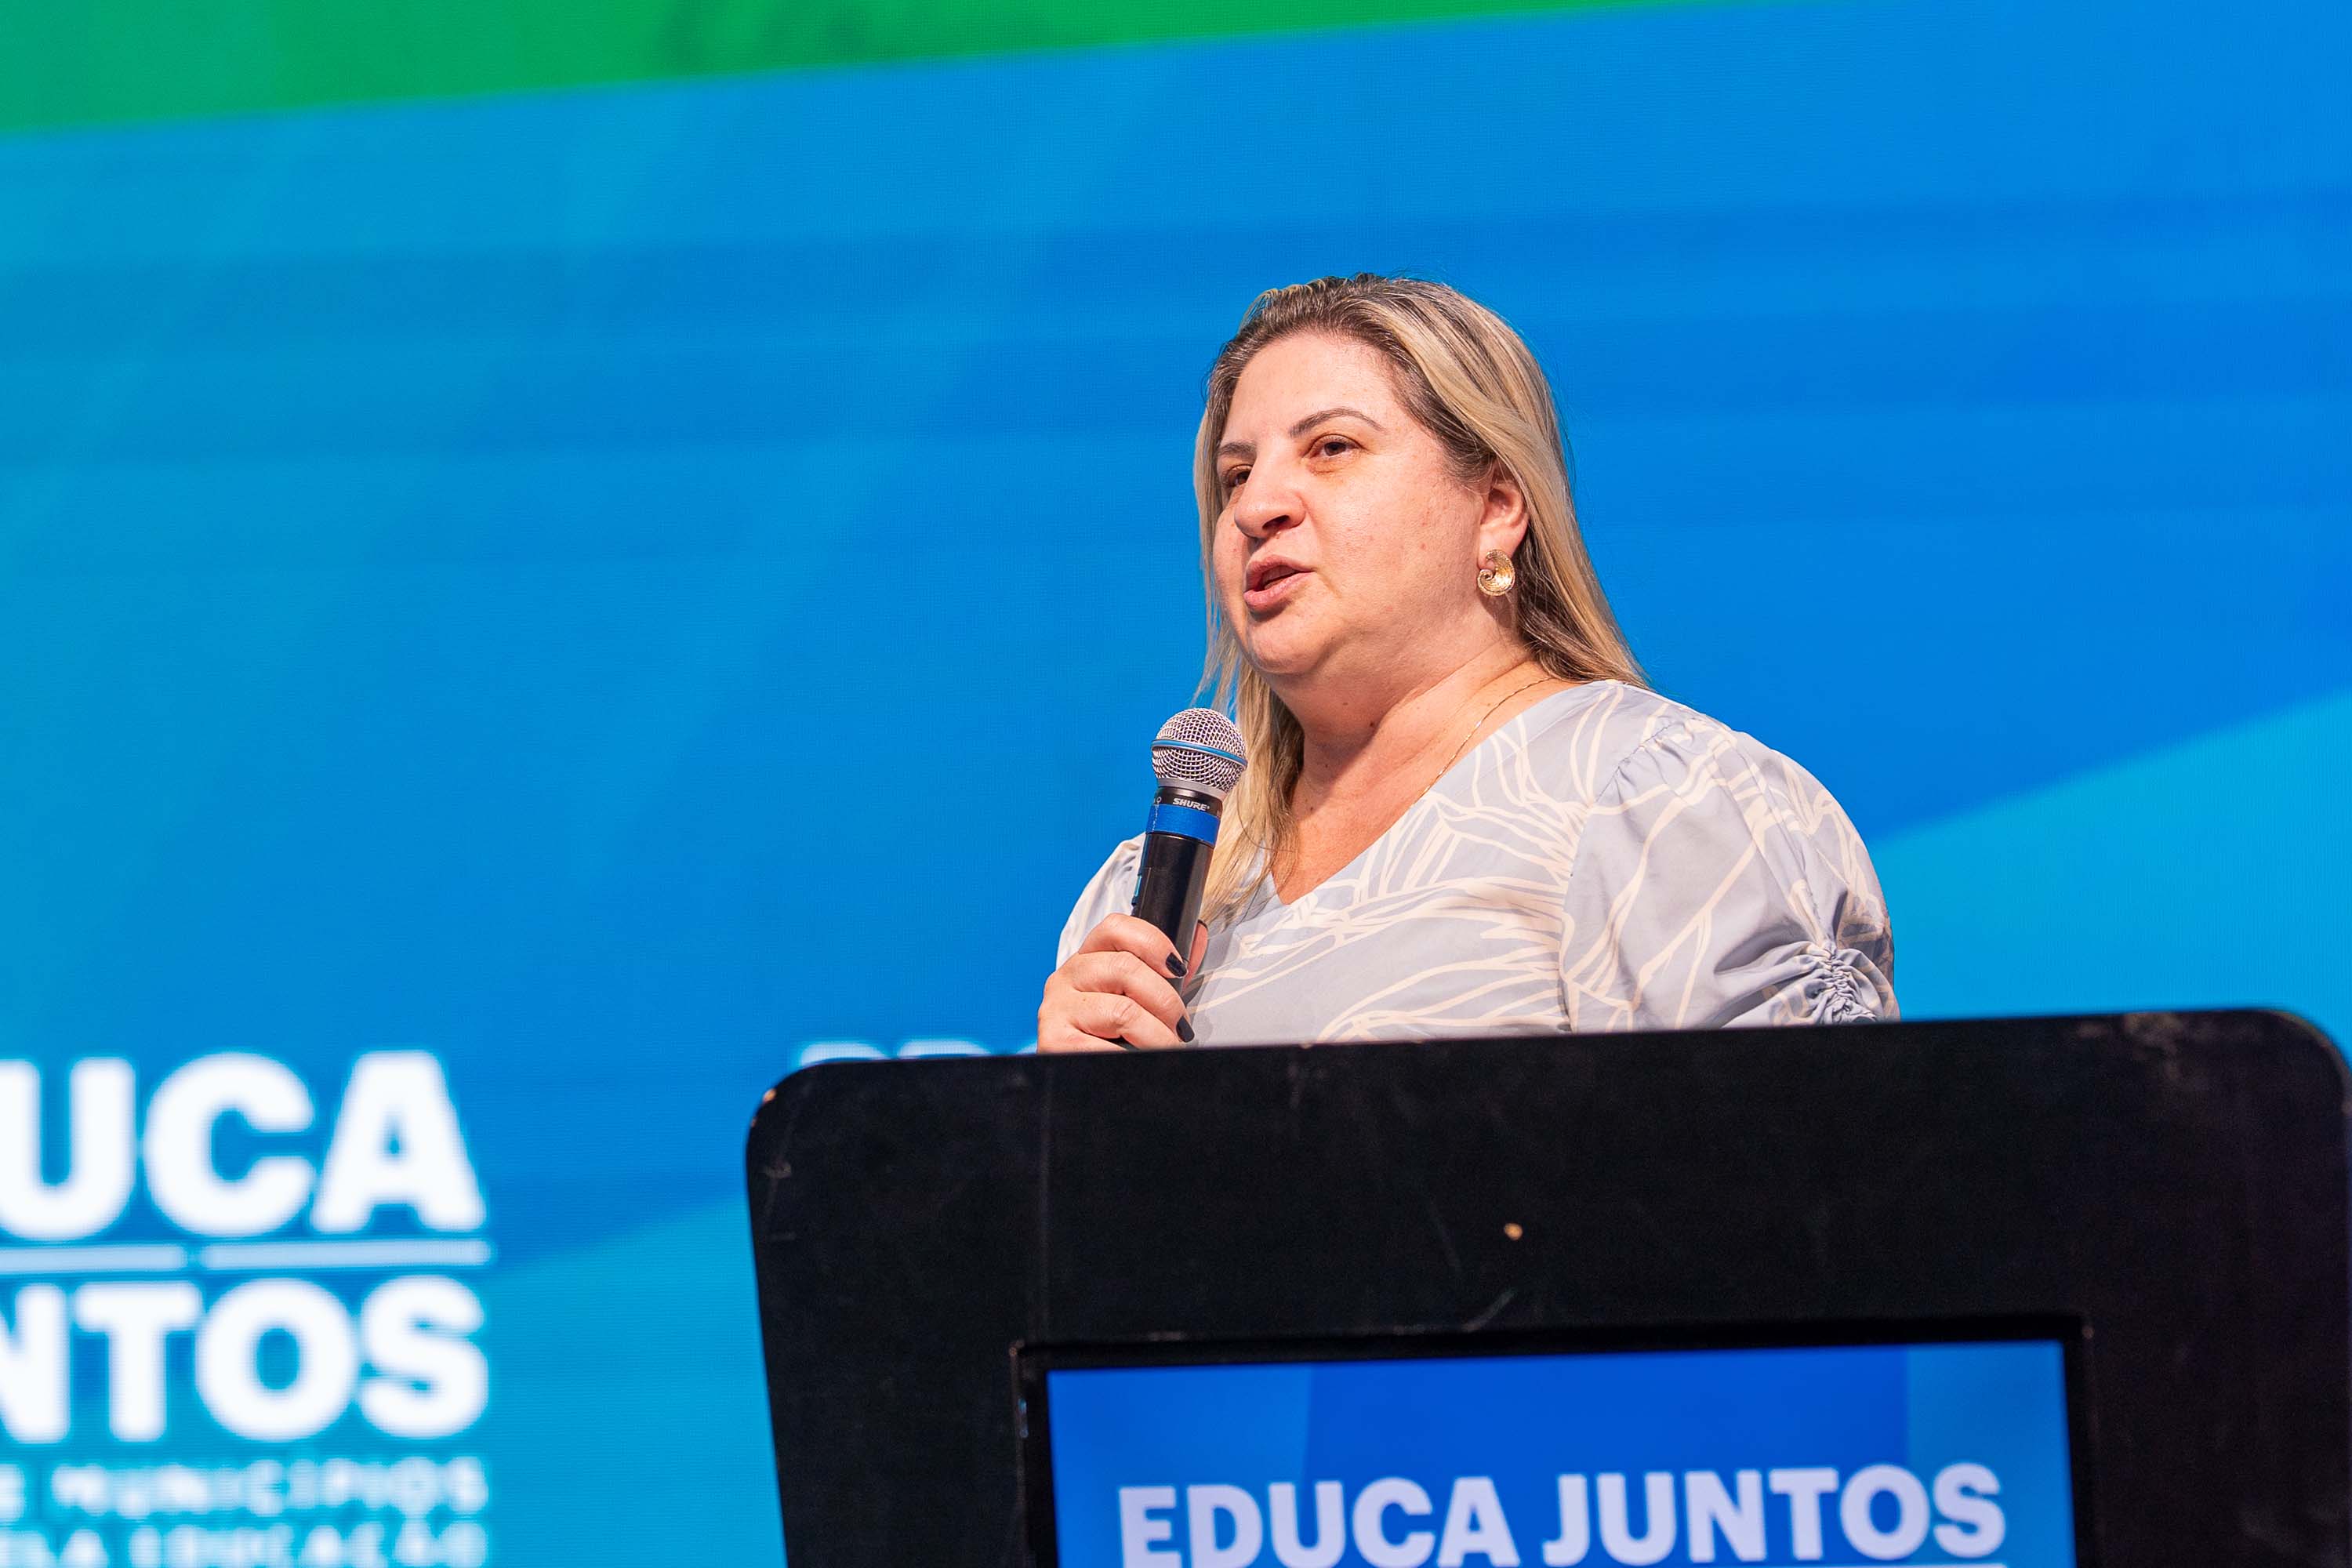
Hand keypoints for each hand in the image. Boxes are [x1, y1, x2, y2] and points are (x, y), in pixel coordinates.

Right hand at [1038, 915, 1209, 1051]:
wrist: (1075, 1079)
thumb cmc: (1108, 1035)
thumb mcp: (1134, 998)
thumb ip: (1163, 971)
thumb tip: (1197, 938)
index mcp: (1086, 960)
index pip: (1114, 928)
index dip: (1152, 942)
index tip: (1177, 968)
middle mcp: (1066, 978)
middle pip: (1125, 968)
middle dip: (1166, 1001)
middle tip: (1180, 1027)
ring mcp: (1057, 1008)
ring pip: (1122, 1011)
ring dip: (1156, 1035)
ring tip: (1166, 1047)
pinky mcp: (1055, 1040)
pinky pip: (1108, 1049)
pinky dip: (1134, 1058)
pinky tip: (1139, 1060)